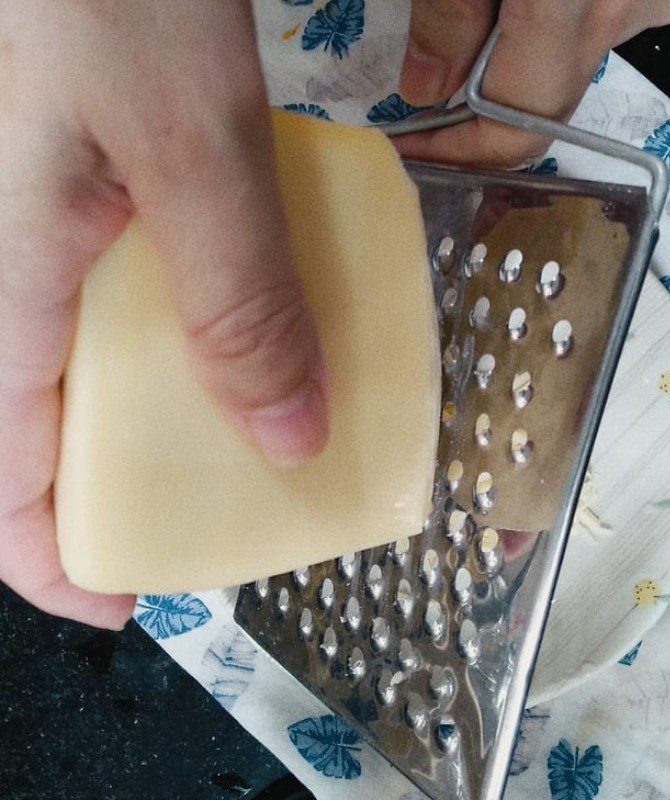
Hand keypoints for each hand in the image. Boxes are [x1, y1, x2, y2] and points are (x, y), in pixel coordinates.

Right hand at [0, 1, 328, 628]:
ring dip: (176, 404)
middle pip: (51, 429)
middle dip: (133, 484)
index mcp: (4, 289)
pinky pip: (137, 290)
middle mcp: (15, 273)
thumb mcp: (190, 144)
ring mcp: (51, 231)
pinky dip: (195, 323)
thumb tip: (292, 438)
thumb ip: (241, 292)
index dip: (57, 563)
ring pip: (98, 361)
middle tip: (223, 501)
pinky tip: (253, 308)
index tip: (134, 603)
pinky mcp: (93, 191)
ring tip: (259, 418)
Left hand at [395, 0, 669, 165]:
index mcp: (568, 5)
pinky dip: (554, 40)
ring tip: (464, 59)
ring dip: (511, 80)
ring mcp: (650, 2)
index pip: (506, 133)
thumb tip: (427, 87)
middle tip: (423, 110)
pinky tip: (526, 18)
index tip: (406, 146)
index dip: (450, 152)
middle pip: (536, 115)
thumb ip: (448, 13)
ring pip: (567, 76)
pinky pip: (601, 33)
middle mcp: (622, 13)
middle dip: (472, 124)